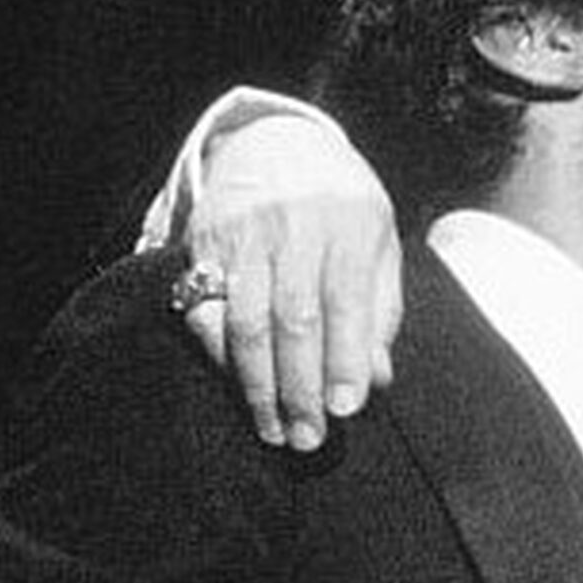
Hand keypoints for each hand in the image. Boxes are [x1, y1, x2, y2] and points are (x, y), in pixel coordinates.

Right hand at [184, 114, 402, 449]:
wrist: (279, 144)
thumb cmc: (344, 209)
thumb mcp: (379, 244)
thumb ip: (379, 311)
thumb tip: (374, 379)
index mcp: (350, 222)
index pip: (346, 301)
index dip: (344, 359)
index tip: (345, 411)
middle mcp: (295, 225)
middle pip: (293, 318)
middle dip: (300, 387)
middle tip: (309, 438)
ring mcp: (244, 234)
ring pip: (245, 320)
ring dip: (258, 385)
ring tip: (274, 430)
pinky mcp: (203, 244)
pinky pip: (206, 310)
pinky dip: (222, 358)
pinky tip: (240, 388)